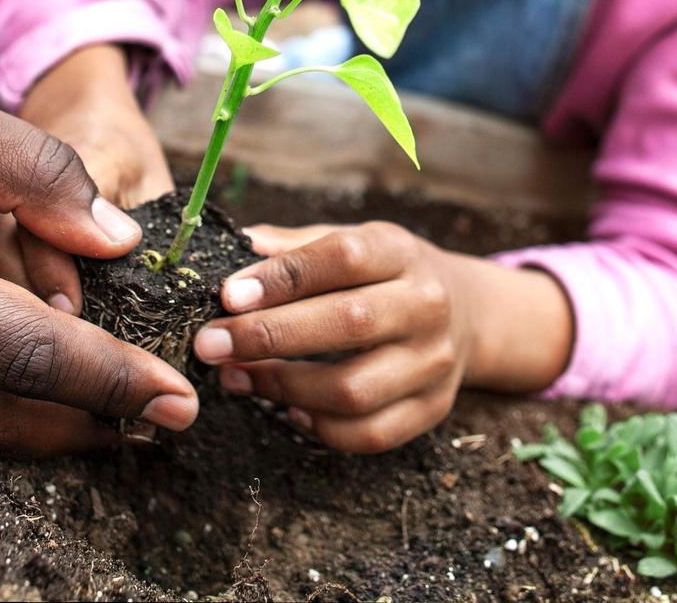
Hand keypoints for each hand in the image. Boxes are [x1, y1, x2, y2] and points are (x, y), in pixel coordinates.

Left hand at [192, 221, 474, 452]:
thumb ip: (296, 247)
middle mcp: (426, 306)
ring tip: (235, 376)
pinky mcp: (431, 409)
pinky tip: (285, 407)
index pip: (344, 258)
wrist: (466, 314)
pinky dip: (318, 427)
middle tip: (210, 344)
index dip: (283, 277)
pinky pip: (368, 434)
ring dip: (283, 387)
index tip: (228, 295)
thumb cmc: (385, 275)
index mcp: (401, 253)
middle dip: (269, 336)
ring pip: (354, 389)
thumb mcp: (353, 241)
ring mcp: (433, 363)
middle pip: (348, 323)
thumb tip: (236, 247)